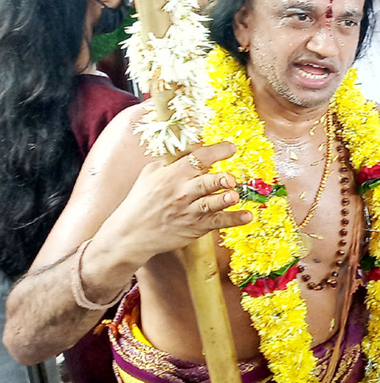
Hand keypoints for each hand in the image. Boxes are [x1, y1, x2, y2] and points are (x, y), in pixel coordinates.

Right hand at [95, 142, 250, 266]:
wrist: (130, 234)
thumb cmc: (141, 201)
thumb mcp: (150, 175)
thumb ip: (172, 163)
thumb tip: (192, 149)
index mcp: (172, 175)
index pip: (198, 159)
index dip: (216, 152)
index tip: (231, 148)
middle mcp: (183, 193)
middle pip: (204, 182)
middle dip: (219, 179)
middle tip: (230, 178)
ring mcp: (190, 211)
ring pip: (211, 203)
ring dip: (224, 199)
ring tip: (235, 196)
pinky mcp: (196, 227)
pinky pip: (217, 222)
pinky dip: (233, 219)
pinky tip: (247, 216)